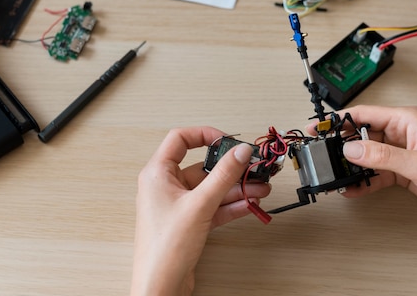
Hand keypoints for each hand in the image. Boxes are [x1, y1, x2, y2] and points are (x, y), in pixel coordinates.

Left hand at [131, 126, 271, 295]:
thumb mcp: (199, 204)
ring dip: (235, 188)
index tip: (228, 140)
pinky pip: (212, 206)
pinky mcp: (188, 221)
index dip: (206, 135)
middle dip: (230, 168)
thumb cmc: (163, 249)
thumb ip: (223, 176)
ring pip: (211, 188)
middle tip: (252, 167)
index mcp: (157, 173)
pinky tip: (249, 203)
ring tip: (259, 188)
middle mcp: (166, 186)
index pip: (180, 139)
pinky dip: (230, 204)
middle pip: (202, 166)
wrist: (160, 286)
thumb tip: (239, 152)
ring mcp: (178, 205)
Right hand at [308, 105, 416, 217]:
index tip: (321, 126)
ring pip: (366, 154)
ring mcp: (400, 151)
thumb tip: (353, 150)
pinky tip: (352, 187)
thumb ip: (383, 156)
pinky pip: (375, 171)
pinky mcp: (400, 169)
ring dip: (352, 165)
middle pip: (362, 133)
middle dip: (343, 145)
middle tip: (323, 154)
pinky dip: (363, 180)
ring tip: (336, 174)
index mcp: (406, 119)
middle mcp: (401, 132)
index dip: (340, 119)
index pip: (366, 113)